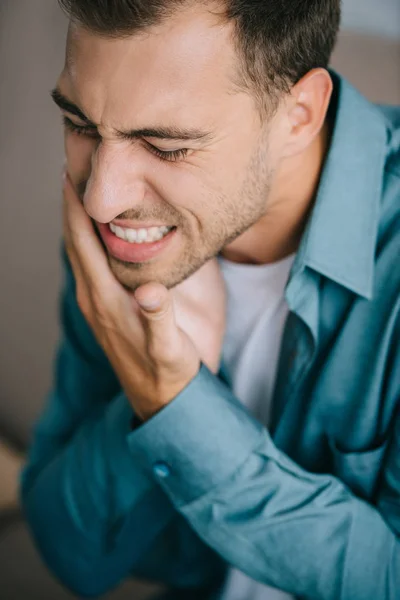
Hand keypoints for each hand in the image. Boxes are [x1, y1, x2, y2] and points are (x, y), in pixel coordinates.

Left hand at [63, 172, 225, 420]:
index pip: (83, 244)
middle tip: (73, 167)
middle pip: (75, 242)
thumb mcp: (169, 349)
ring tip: (80, 190)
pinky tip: (99, 231)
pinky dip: (87, 240)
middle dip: (70, 204)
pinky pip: (89, 265)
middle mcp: (94, 299)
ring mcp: (96, 304)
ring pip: (79, 252)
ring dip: (76, 220)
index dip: (75, 208)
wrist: (161, 399)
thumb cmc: (169, 371)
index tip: (71, 171)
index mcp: (106, 301)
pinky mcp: (104, 308)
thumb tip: (150, 291)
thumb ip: (159, 320)